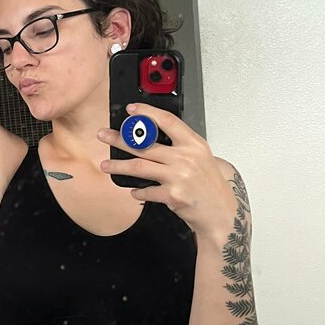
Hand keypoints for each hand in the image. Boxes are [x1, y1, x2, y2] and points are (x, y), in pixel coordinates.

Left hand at [96, 103, 234, 238]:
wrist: (221, 213)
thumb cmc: (209, 185)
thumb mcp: (201, 157)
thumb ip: (180, 146)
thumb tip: (150, 137)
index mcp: (194, 144)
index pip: (167, 121)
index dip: (147, 113)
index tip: (131, 110)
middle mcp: (186, 158)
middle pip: (145, 144)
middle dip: (119, 139)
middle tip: (104, 135)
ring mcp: (178, 177)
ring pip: (139, 167)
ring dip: (118, 166)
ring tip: (106, 165)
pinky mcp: (172, 195)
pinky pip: (146, 191)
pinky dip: (137, 191)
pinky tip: (133, 191)